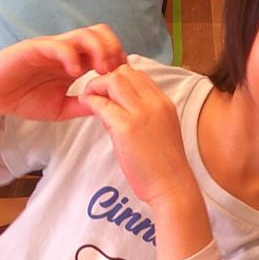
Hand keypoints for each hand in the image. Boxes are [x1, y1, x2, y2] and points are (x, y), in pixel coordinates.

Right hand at [0, 26, 126, 126]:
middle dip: (114, 49)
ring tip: (102, 70)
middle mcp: (67, 51)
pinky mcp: (34, 48)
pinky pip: (58, 45)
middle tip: (116, 72)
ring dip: (99, 49)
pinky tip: (76, 72)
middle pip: (101, 34)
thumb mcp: (60, 108)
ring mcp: (52, 47)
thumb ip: (82, 106)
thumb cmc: (24, 99)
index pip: (106, 49)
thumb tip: (108, 109)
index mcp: (76, 62)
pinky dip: (71, 55)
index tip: (125, 80)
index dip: (120, 60)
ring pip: (84, 34)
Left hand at [78, 64, 199, 209]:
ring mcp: (141, 114)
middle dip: (105, 78)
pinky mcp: (126, 128)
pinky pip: (102, 104)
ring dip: (97, 86)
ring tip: (90, 98)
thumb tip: (116, 106)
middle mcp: (155, 103)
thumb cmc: (164, 166)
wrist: (172, 186)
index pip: (138, 74)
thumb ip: (143, 114)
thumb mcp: (160, 130)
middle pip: (125, 73)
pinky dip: (90, 101)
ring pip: (113, 81)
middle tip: (95, 93)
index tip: (109, 91)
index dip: (119, 78)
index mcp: (164, 103)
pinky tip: (86, 106)